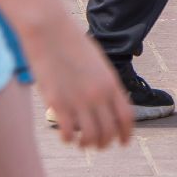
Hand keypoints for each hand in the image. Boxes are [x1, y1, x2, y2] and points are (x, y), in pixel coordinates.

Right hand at [24, 21, 132, 149]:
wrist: (50, 30)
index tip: (123, 142)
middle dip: (105, 142)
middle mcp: (98, 94)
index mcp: (111, 83)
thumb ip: (105, 83)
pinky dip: (69, 139)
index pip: (126, 117)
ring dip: (87, 144)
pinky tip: (67, 136)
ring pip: (90, 137)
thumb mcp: (98, 62)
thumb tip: (109, 101)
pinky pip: (68, 133)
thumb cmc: (72, 43)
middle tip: (99, 145)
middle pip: (109, 131)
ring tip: (82, 143)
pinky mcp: (57, 103)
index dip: (126, 134)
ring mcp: (78, 100)